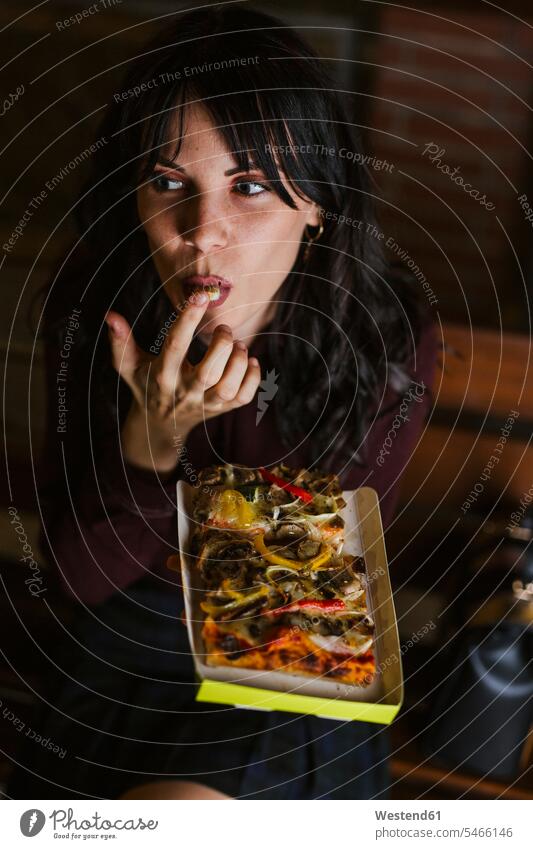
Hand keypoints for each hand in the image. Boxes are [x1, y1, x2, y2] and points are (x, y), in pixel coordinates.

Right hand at [105, 292, 261, 471]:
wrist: (160, 425)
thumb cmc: (145, 385)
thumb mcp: (128, 365)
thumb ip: (120, 341)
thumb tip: (110, 315)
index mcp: (162, 375)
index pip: (175, 345)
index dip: (188, 319)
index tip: (200, 295)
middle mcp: (185, 391)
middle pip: (208, 373)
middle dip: (221, 345)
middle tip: (223, 327)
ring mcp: (205, 404)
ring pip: (228, 388)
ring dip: (239, 362)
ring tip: (239, 344)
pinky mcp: (222, 410)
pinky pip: (243, 398)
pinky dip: (253, 379)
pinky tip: (251, 361)